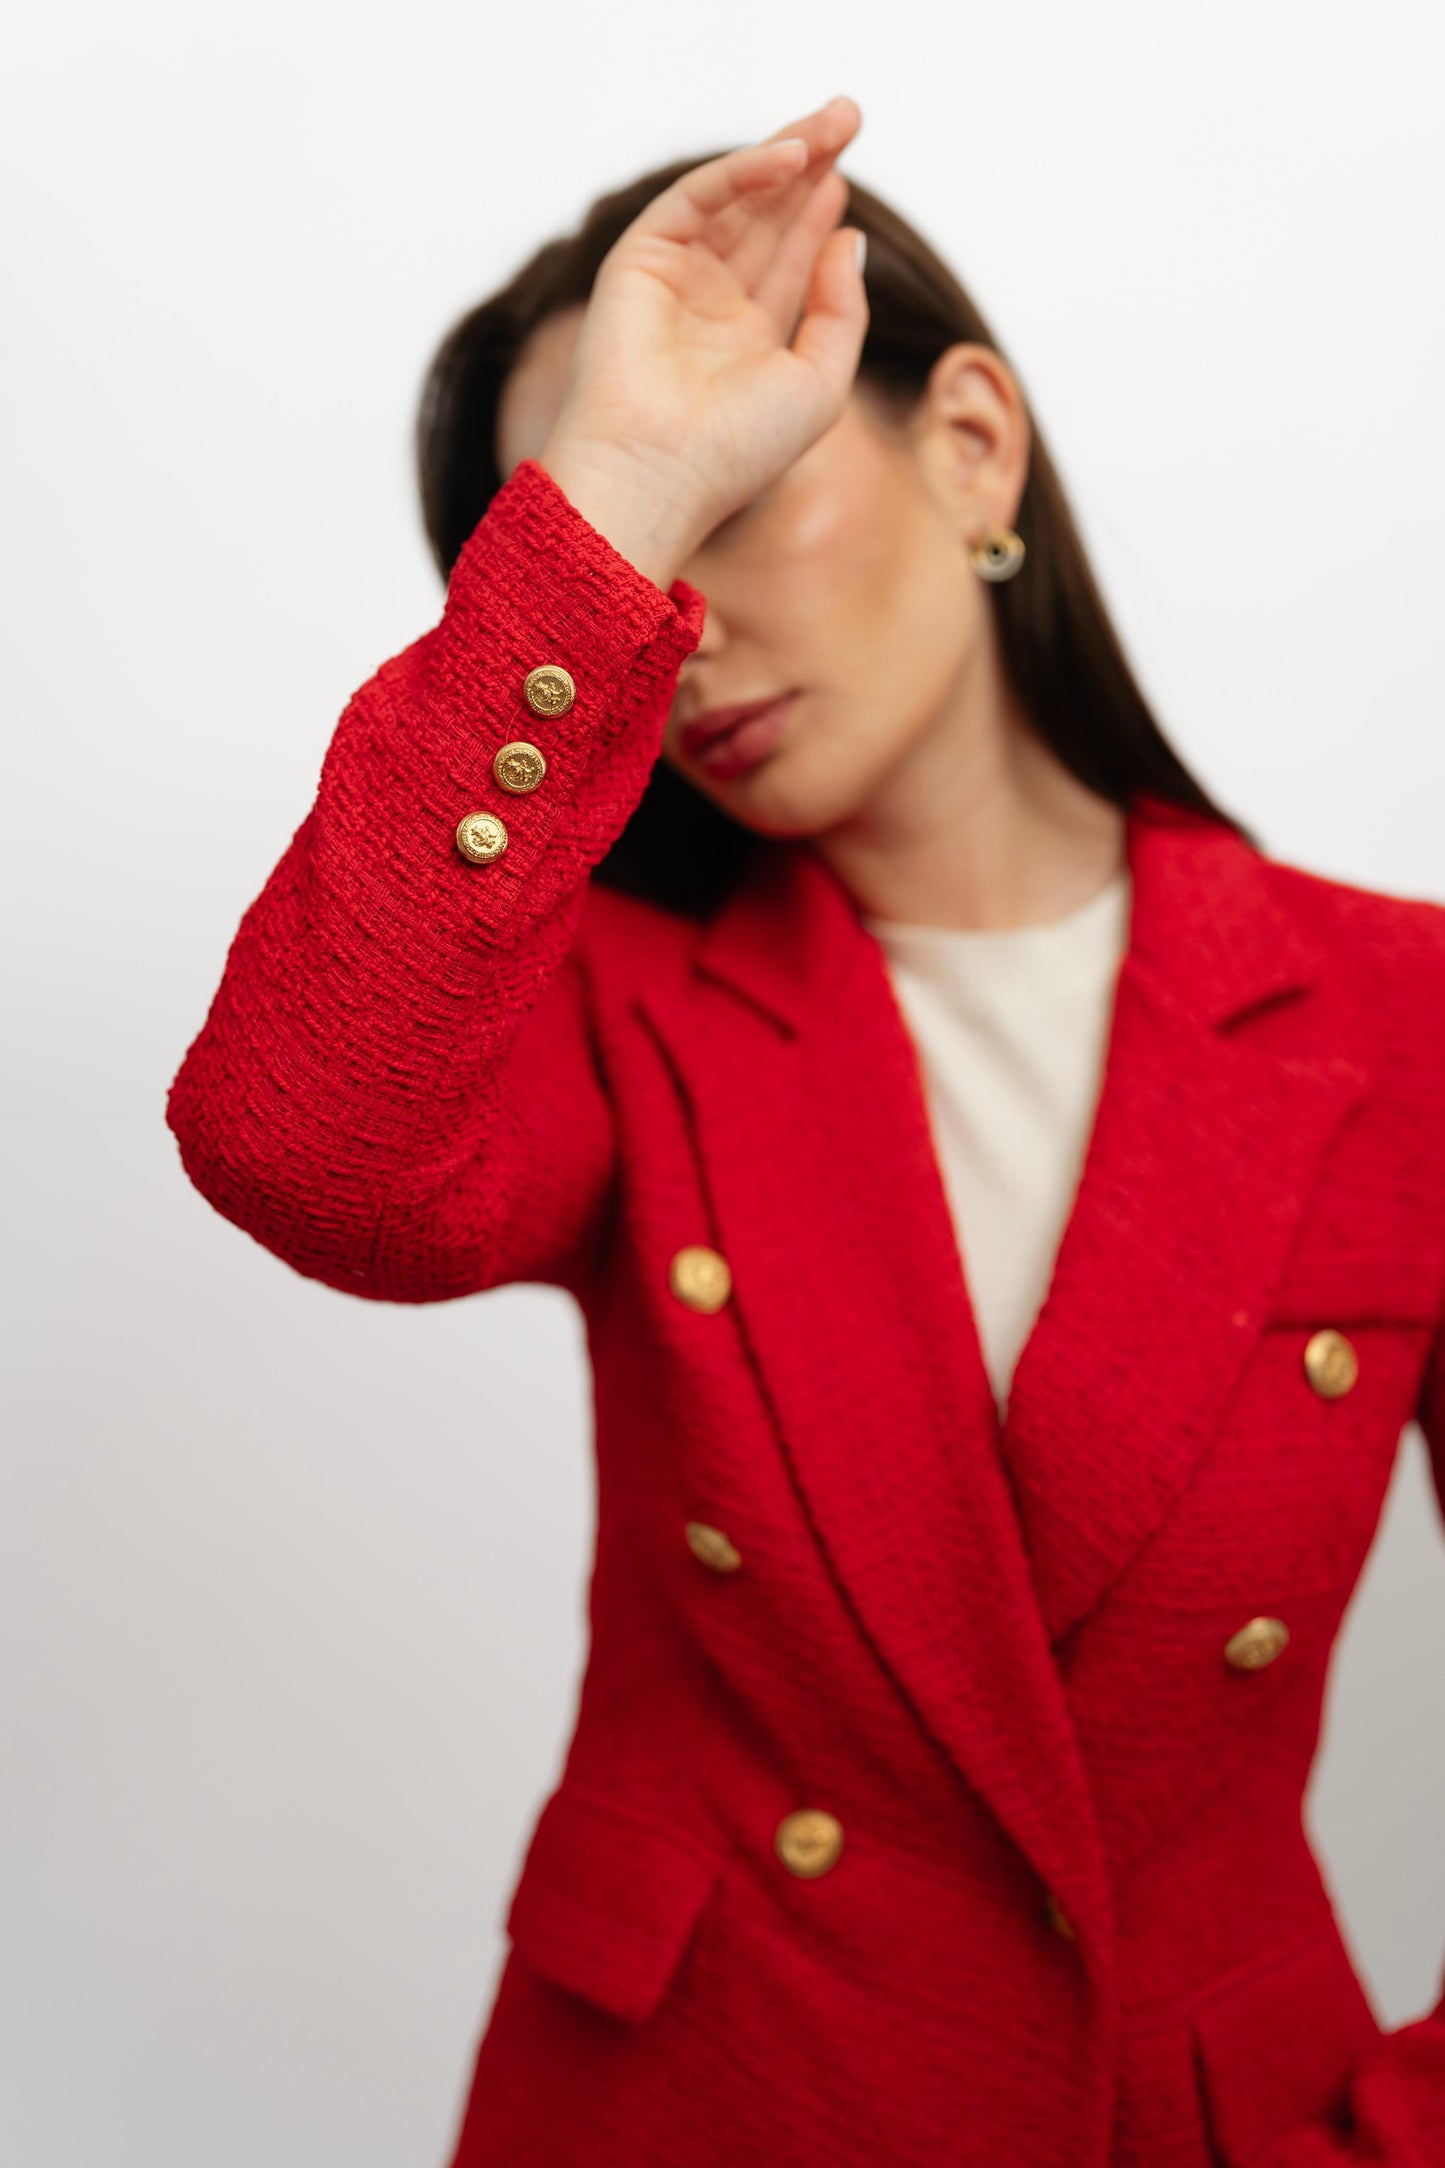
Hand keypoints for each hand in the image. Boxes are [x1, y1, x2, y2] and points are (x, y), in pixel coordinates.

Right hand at [538, 95, 866, 587]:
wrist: (660, 473)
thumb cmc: (737, 452)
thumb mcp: (820, 384)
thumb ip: (841, 311)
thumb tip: (851, 237)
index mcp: (747, 342)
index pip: (788, 259)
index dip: (819, 212)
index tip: (849, 174)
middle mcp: (708, 307)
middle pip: (765, 217)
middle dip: (809, 165)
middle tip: (849, 114)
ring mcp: (673, 281)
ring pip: (735, 199)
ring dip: (785, 154)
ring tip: (835, 120)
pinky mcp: (639, 261)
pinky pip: (696, 199)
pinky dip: (741, 172)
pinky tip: (791, 158)